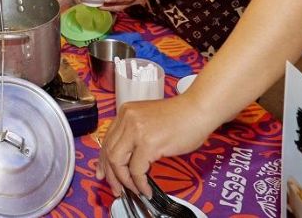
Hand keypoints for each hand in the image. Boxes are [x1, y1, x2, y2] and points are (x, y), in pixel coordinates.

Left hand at [97, 95, 213, 197]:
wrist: (197, 110)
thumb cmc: (180, 117)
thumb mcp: (148, 120)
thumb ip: (134, 133)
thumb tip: (126, 159)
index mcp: (125, 112)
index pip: (107, 139)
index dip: (104, 160)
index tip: (103, 173)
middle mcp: (127, 118)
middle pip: (109, 151)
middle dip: (110, 174)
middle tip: (116, 188)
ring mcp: (136, 130)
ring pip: (118, 162)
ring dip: (124, 180)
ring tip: (132, 190)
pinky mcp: (148, 143)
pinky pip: (137, 170)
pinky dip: (139, 183)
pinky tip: (145, 189)